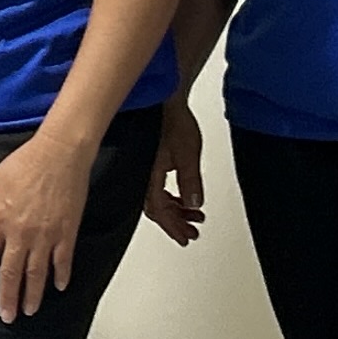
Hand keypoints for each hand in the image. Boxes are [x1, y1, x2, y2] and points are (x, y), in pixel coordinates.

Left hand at [0, 126, 98, 322]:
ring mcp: (45, 235)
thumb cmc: (25, 162)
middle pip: (11, 273)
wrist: (60, 154)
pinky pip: (63, 261)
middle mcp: (20, 233)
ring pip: (37, 274)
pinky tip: (59, 288)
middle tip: (7, 316)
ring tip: (29, 311)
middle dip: (7, 297)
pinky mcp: (66, 233)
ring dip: (33, 295)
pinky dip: (61, 276)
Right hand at [146, 100, 207, 245]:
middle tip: (191, 231)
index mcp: (149, 176)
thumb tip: (193, 204)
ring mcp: (145, 169)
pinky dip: (172, 197)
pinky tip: (182, 197)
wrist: (164, 100)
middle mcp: (144, 175)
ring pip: (157, 199)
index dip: (173, 227)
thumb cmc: (172, 121)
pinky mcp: (150, 162)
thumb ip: (190, 182)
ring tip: (192, 216)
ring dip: (175, 210)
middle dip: (175, 223)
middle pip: (156, 209)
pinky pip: (158, 187)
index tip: (185, 238)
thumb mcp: (188, 154)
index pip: (159, 211)